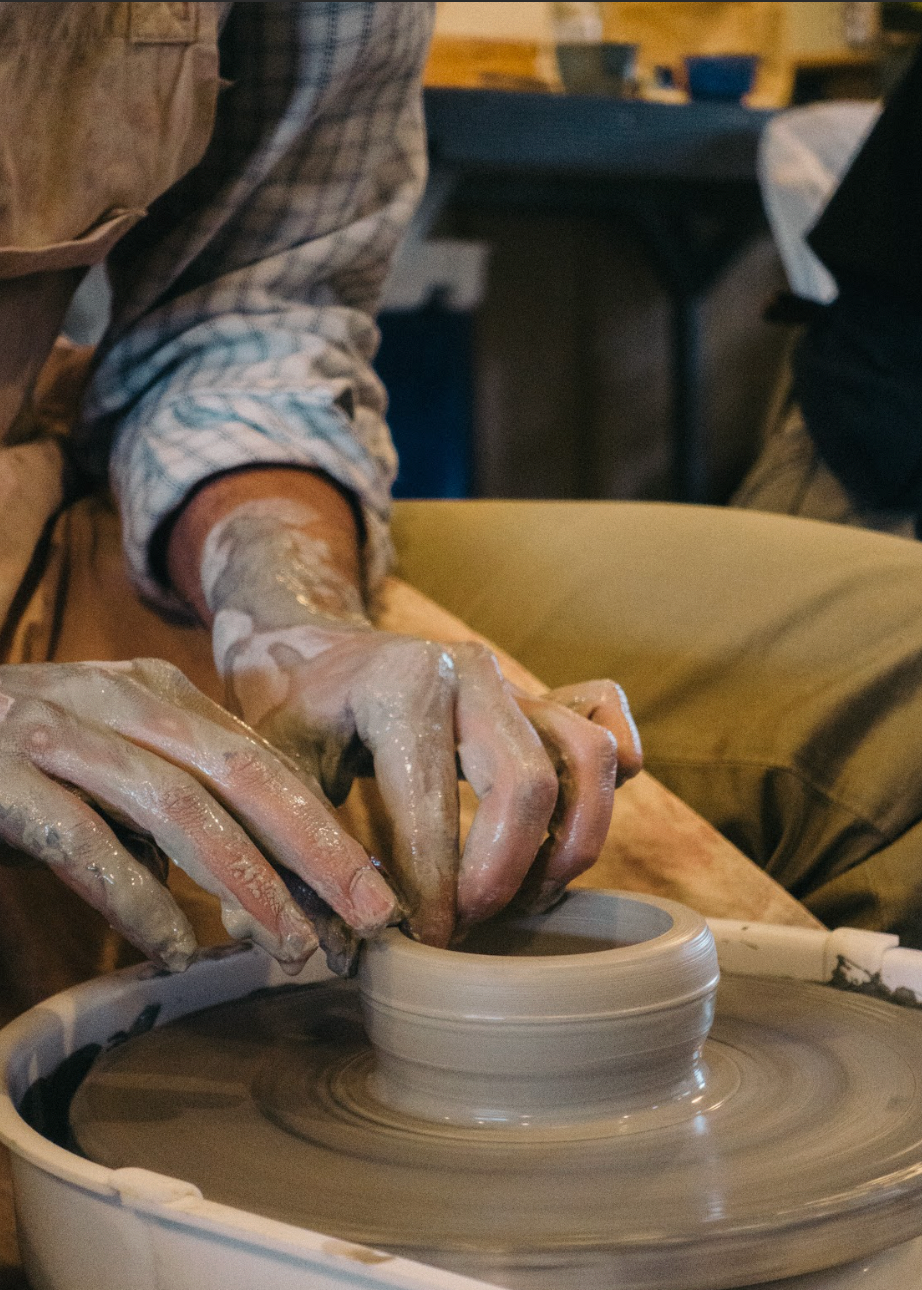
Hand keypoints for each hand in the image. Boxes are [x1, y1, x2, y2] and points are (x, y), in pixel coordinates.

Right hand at [0, 659, 398, 970]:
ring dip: (240, 879)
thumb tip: (271, 871)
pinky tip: (171, 946)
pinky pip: (81, 838)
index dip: (323, 829)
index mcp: (158, 693)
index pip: (264, 762)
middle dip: (315, 846)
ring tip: (287, 945)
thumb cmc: (24, 759)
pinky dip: (134, 895)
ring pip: (174, 803)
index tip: (371, 894)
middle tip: (370, 914)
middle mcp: (116, 700)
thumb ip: (181, 796)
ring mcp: (55, 731)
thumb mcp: (114, 762)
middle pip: (243, 771)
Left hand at [169, 475, 641, 947]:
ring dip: (570, 842)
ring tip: (525, 895)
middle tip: (466, 924)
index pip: (432, 804)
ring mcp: (513, 678)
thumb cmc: (292, 713)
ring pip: (587, 757)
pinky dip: (610, 770)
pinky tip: (571, 821)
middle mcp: (471, 672)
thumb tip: (342, 951)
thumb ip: (301, 854)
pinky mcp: (537, 690)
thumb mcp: (271, 770)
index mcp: (402, 685)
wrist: (312, 645)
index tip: (424, 945)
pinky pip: (603, 715)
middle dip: (502, 875)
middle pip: (527, 784)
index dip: (432, 890)